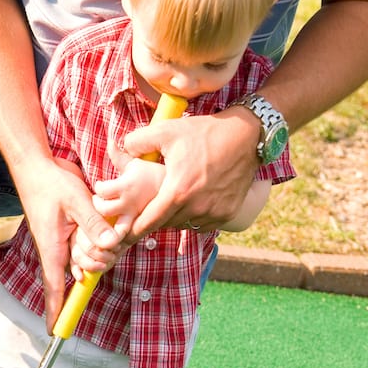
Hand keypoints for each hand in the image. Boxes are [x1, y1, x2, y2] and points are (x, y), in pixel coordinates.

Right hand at [16, 157, 119, 326]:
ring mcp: (56, 240)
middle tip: (100, 269)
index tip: (54, 332)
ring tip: (102, 261)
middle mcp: (52, 248)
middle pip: (67, 279)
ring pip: (74, 264)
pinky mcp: (61, 231)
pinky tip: (98, 246)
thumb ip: (95, 224)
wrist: (34, 165)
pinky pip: (74, 250)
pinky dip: (87, 251)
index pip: (53, 287)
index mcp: (52, 247)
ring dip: (89, 263)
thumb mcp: (77, 201)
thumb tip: (112, 245)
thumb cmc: (51, 183)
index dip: (54, 309)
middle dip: (83, 282)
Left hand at [117, 109, 260, 238]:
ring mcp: (214, 213)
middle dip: (155, 218)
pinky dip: (194, 216)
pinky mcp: (228, 213)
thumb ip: (137, 141)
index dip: (134, 231)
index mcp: (178, 192)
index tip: (123, 236)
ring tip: (173, 199)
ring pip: (184, 224)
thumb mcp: (166, 131)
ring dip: (175, 217)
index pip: (149, 222)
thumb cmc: (204, 132)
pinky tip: (193, 200)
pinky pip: (203, 223)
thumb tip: (120, 149)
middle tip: (149, 208)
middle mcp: (196, 208)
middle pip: (165, 224)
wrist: (247, 135)